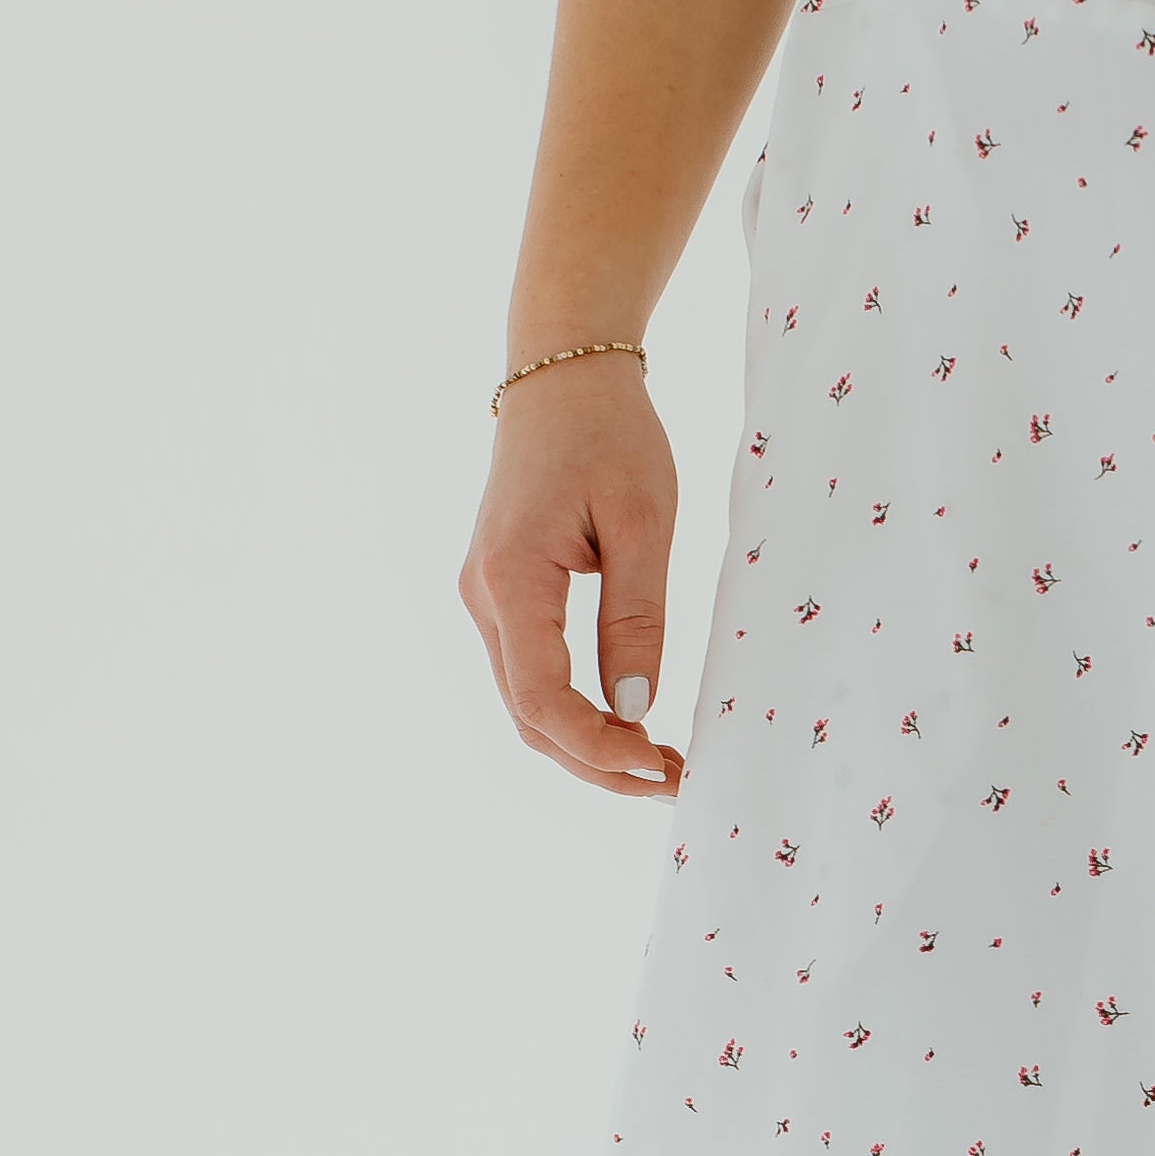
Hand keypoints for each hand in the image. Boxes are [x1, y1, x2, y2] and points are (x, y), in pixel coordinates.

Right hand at [459, 359, 686, 795]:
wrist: (562, 374)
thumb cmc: (610, 434)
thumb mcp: (644, 524)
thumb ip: (636, 620)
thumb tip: (637, 709)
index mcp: (511, 577)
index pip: (540, 698)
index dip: (597, 748)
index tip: (657, 767)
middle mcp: (482, 596)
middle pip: (528, 716)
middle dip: (597, 763)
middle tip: (672, 781)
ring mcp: (484, 598)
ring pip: (526, 703)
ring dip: (587, 744)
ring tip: (658, 763)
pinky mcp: (501, 594)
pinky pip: (530, 674)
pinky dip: (575, 711)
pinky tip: (628, 724)